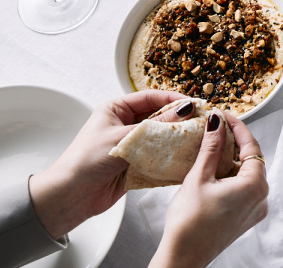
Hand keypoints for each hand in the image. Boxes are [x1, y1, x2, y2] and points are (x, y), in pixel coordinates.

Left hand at [29, 91, 192, 238]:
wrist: (70, 196)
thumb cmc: (87, 160)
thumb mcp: (125, 137)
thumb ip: (158, 125)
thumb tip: (185, 109)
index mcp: (116, 109)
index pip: (150, 97)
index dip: (173, 99)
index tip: (194, 104)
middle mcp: (125, 124)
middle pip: (159, 117)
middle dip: (179, 120)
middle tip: (200, 122)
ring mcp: (132, 145)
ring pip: (161, 138)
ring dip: (177, 139)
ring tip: (198, 139)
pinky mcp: (136, 164)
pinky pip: (159, 156)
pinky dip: (171, 157)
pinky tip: (186, 157)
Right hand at [149, 111, 267, 267]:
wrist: (182, 258)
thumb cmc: (189, 224)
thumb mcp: (199, 177)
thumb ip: (211, 147)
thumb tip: (216, 123)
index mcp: (255, 186)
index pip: (251, 146)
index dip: (238, 127)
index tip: (224, 115)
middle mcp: (261, 198)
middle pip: (252, 159)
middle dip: (235, 142)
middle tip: (218, 127)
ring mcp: (254, 209)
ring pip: (248, 173)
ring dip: (233, 158)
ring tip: (214, 144)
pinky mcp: (245, 217)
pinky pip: (244, 188)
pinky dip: (232, 175)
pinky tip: (215, 168)